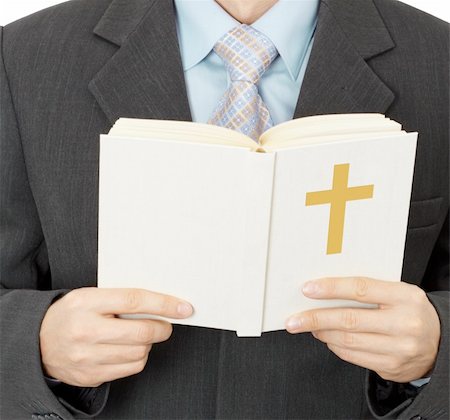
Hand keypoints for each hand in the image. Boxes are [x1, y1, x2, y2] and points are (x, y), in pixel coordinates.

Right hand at [40, 288, 192, 386]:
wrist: (38, 341)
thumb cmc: (71, 314)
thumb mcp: (90, 296)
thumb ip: (121, 298)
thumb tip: (161, 304)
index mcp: (87, 303)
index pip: (135, 300)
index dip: (164, 304)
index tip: (183, 308)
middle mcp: (85, 330)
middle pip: (141, 331)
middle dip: (162, 328)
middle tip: (166, 324)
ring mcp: (87, 357)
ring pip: (139, 353)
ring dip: (149, 344)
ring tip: (140, 336)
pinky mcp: (90, 375)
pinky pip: (129, 369)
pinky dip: (138, 358)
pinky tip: (129, 349)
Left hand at [285, 277, 439, 382]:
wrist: (440, 341)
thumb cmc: (410, 310)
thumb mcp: (397, 292)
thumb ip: (367, 290)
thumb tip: (325, 290)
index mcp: (404, 296)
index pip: (360, 289)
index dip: (331, 288)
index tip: (308, 289)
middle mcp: (404, 323)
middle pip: (348, 319)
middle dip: (315, 318)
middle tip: (294, 319)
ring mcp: (399, 349)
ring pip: (348, 340)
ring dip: (322, 333)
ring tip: (310, 325)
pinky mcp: (392, 367)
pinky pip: (353, 357)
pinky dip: (335, 346)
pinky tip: (328, 338)